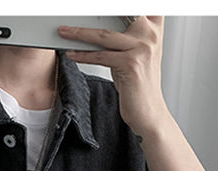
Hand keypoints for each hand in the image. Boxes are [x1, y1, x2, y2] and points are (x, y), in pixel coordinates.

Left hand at [58, 17, 170, 137]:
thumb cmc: (138, 84)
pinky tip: (72, 54)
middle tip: (72, 12)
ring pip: (104, 36)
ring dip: (79, 33)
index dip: (119, 4)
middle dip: (92, 13)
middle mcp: (150, 35)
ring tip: (64, 32)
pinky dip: (84, 55)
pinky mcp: (131, 65)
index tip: (95, 7)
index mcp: (154, 28)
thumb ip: (123, 36)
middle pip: (117, 13)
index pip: (139, 6)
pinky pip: (101, 56)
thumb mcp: (134, 53)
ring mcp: (142, 49)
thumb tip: (96, 25)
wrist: (149, 112)